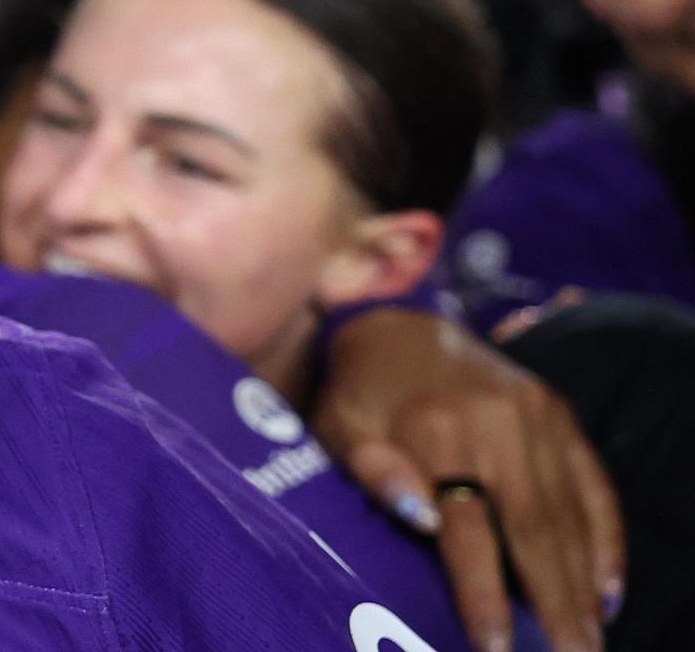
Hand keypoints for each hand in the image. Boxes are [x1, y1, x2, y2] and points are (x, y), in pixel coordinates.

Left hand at [314, 308, 620, 651]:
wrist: (396, 325)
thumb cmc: (357, 394)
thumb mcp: (338, 427)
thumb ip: (371, 471)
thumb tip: (421, 517)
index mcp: (434, 431)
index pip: (467, 532)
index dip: (483, 594)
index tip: (494, 646)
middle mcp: (496, 422)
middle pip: (534, 531)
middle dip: (554, 603)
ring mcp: (536, 414)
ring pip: (568, 514)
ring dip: (583, 583)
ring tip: (588, 640)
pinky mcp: (559, 412)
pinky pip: (592, 484)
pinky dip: (605, 539)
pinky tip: (607, 590)